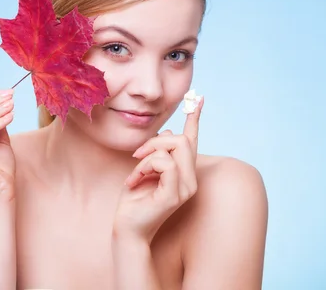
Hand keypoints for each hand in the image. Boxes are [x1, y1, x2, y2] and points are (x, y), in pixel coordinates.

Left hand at [113, 97, 203, 243]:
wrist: (127, 228)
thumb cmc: (134, 200)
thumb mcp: (145, 169)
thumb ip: (160, 152)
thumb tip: (171, 132)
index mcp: (185, 172)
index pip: (193, 140)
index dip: (195, 117)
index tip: (198, 98)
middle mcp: (190, 179)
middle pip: (182, 139)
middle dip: (156, 142)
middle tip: (137, 155)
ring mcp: (185, 188)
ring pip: (174, 148)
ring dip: (147, 156)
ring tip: (135, 172)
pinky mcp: (174, 195)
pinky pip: (164, 164)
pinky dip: (144, 167)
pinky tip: (134, 181)